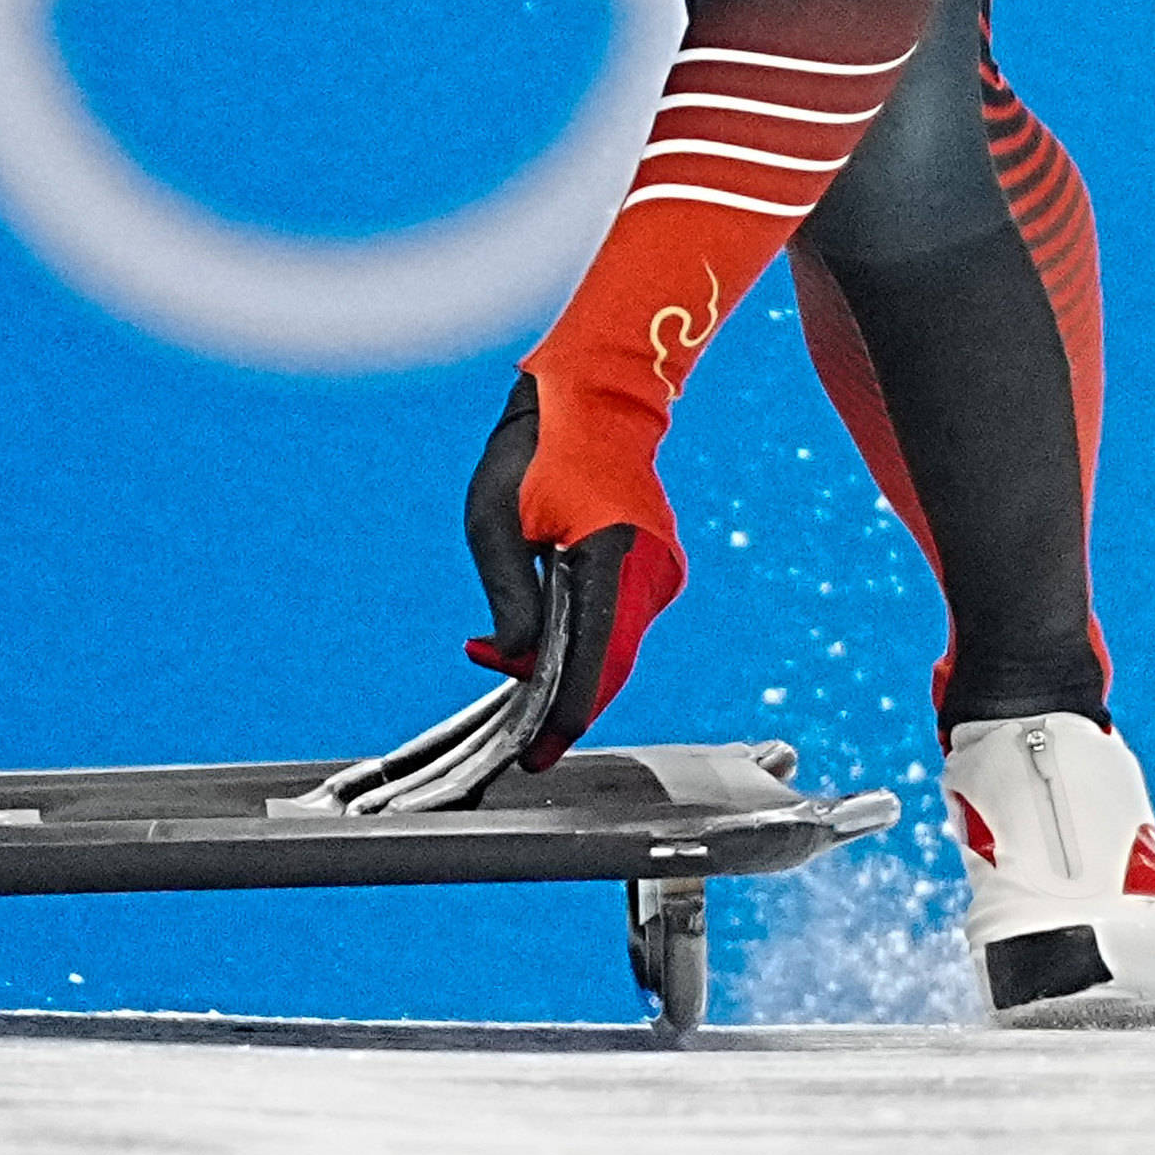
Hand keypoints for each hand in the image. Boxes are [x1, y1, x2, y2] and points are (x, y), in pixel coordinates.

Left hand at [459, 372, 688, 768]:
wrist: (595, 396)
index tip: (537, 758)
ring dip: (566, 669)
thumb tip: (519, 661)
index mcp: (611, 557)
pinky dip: (583, 643)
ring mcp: (659, 572)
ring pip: (615, 650)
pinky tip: (537, 637)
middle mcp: (648, 573)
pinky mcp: (653, 570)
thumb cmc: (534, 449)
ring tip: (501, 655)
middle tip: (514, 729)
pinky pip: (619, 625)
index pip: (596, 662)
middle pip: (609, 667)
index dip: (566, 719)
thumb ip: (511, 596)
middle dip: (560, 700)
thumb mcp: (495, 519)